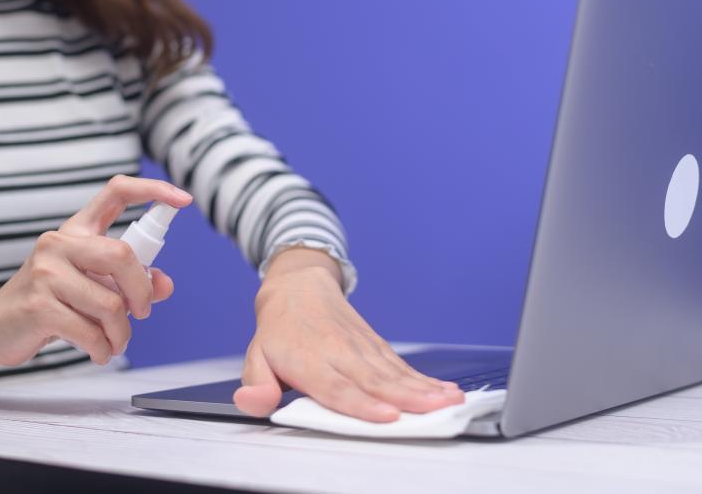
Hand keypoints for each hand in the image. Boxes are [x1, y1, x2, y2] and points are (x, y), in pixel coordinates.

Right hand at [0, 175, 191, 366]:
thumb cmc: (51, 302)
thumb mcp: (93, 285)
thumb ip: (131, 282)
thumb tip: (165, 285)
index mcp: (77, 230)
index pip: (116, 192)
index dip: (152, 190)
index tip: (184, 199)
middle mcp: (59, 243)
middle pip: (122, 256)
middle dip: (142, 292)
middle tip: (142, 313)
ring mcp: (45, 272)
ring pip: (111, 303)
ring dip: (122, 333)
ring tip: (114, 342)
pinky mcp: (38, 306)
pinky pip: (90, 331)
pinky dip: (103, 348)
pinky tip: (98, 352)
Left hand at [233, 253, 464, 421]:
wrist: (299, 285)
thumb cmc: (279, 330)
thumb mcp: (255, 356)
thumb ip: (256, 385)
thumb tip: (252, 404)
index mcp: (308, 359)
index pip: (336, 387)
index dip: (362, 403)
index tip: (387, 415)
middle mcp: (339, 352)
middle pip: (375, 379)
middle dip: (408, 397)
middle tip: (435, 410)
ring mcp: (361, 347)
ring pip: (394, 371)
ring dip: (425, 387)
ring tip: (450, 400)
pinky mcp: (376, 344)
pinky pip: (401, 365)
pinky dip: (425, 378)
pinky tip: (445, 389)